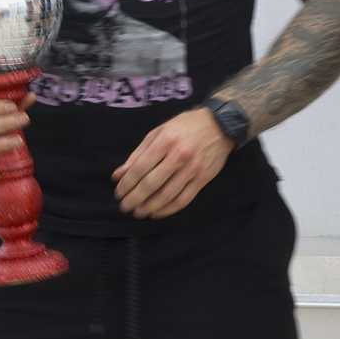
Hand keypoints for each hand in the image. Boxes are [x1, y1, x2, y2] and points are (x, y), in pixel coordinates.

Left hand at [111, 106, 234, 218]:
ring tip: (138, 212)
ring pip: (167, 195)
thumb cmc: (186, 126)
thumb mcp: (159, 132)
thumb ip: (138, 154)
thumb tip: (118, 175)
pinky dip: (168, 210)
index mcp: (165, 141)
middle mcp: (179, 156)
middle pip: (151, 184)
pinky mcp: (203, 179)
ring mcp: (193, 169)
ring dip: (149, 207)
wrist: (221, 125)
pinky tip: (157, 212)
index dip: (126, 184)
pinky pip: (183, 199)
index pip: (139, 168)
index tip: (119, 193)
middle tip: (124, 207)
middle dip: (134, 199)